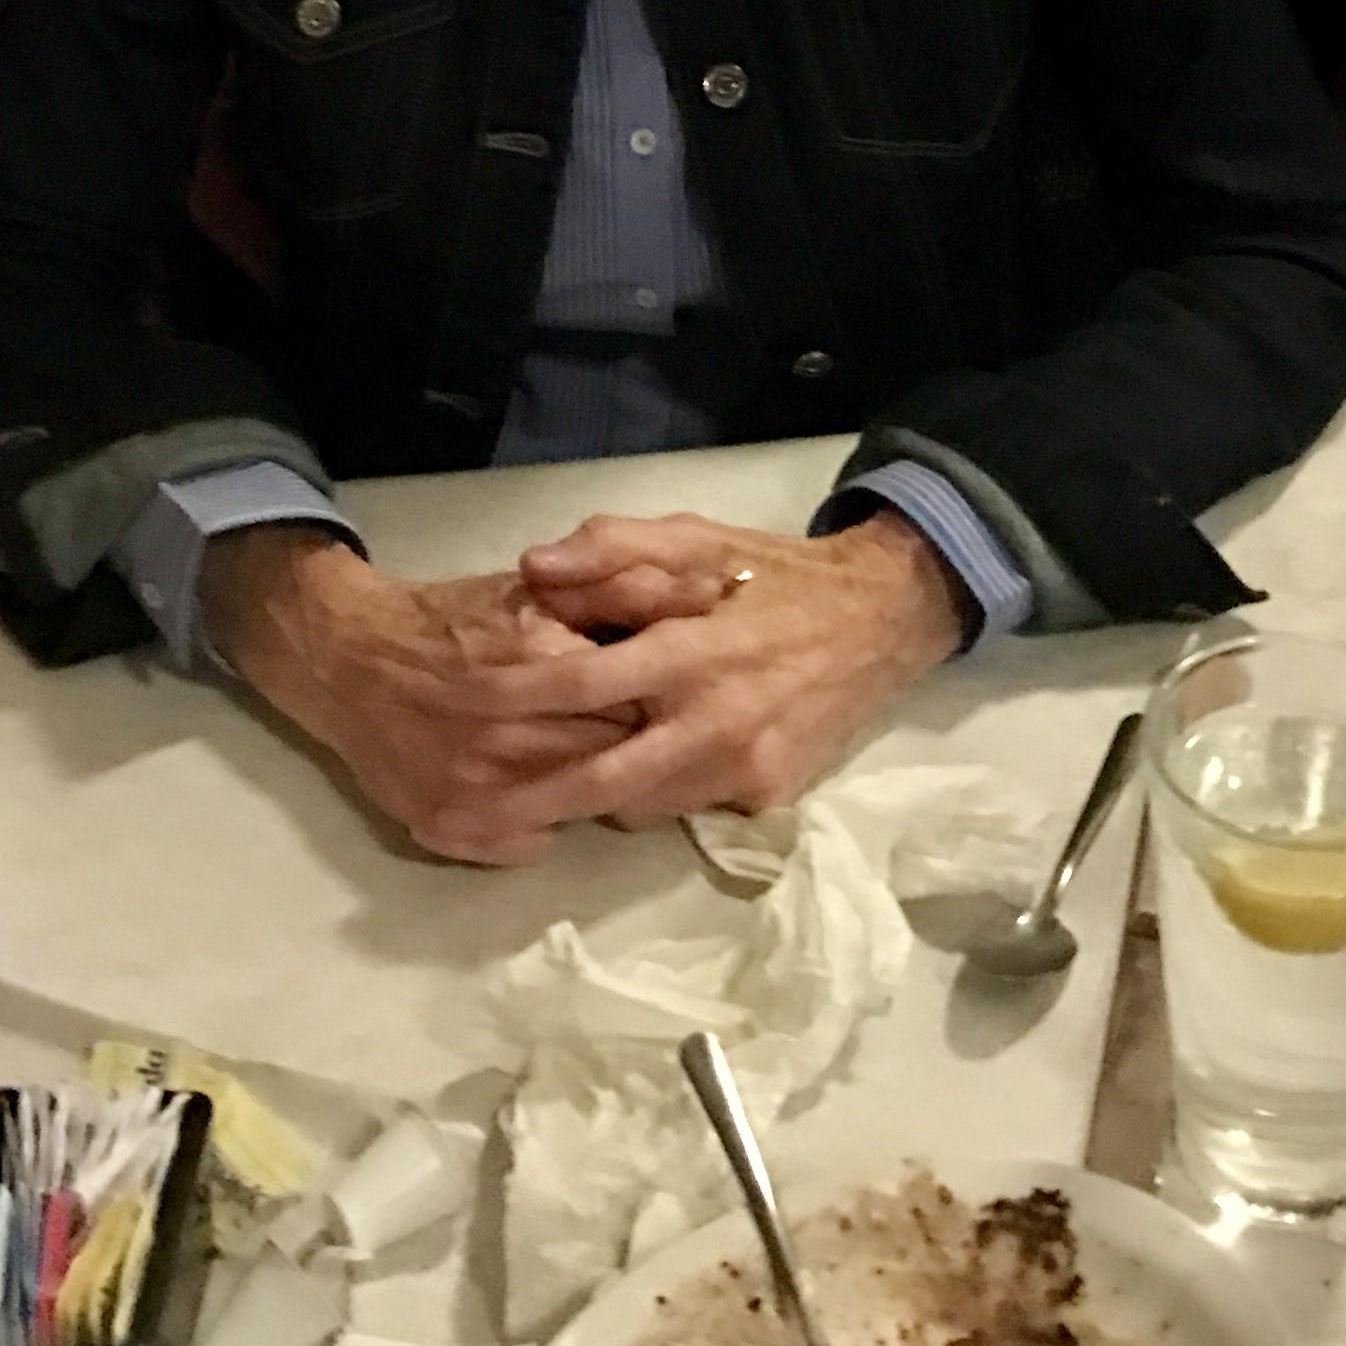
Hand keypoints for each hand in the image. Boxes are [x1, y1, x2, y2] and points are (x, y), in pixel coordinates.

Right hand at [200, 530, 637, 865]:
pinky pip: (528, 846)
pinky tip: (541, 795)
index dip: (650, 697)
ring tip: (592, 765)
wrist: (349, 659)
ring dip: (591, 788)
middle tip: (635, 737)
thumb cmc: (448, 621)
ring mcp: (474, 789)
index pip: (631, 699)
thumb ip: (595, 607)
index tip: (658, 696)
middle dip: (630, 746)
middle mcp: (504, 731)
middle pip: (609, 757)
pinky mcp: (447, 827)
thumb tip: (667, 630)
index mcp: (531, 663)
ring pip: (574, 806)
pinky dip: (543, 826)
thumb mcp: (526, 592)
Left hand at [486, 512, 967, 830]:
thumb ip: (614, 548)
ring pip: (644, 804)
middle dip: (533, 799)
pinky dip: (656, 791)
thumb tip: (533, 569)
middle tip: (469, 809)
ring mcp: (745, 770)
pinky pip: (689, 806)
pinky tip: (639, 768)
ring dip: (596, 793)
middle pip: (604, 781)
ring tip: (542, 783)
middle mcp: (716, 722)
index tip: (463, 708)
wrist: (882, 621)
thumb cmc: (774, 573)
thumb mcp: (698, 536)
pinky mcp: (768, 798)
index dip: (518, 699)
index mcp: (692, 650)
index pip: (586, 683)